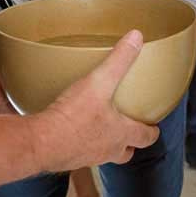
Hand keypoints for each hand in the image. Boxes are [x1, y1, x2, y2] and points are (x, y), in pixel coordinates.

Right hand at [30, 30, 159, 170]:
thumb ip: (119, 60)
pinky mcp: (68, 159)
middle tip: (129, 130)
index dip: (152, 131)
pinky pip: (81, 153)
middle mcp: (108, 150)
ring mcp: (88, 157)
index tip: (153, 127)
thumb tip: (137, 37)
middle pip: (126, 153)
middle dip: (130, 143)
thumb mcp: (99, 82)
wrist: (42, 142)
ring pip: (105, 155)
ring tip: (101, 128)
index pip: (145, 137)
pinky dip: (82, 144)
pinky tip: (73, 130)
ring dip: (107, 145)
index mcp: (121, 134)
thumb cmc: (75, 117)